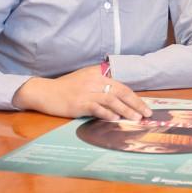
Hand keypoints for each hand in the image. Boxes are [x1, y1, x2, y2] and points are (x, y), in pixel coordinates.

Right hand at [12, 65, 152, 119]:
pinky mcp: (79, 103)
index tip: (145, 107)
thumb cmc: (66, 88)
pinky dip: (108, 114)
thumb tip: (121, 99)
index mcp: (98, 74)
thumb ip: (101, 85)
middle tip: (146, 114)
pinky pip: (97, 108)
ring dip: (126, 110)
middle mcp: (94, 81)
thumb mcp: (85, 80)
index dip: (135, 97)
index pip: (121, 86)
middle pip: (121, 92)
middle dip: (136, 104)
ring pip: (112, 100)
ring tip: (135, 119)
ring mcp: (86, 92)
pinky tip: (116, 119)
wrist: (45, 92)